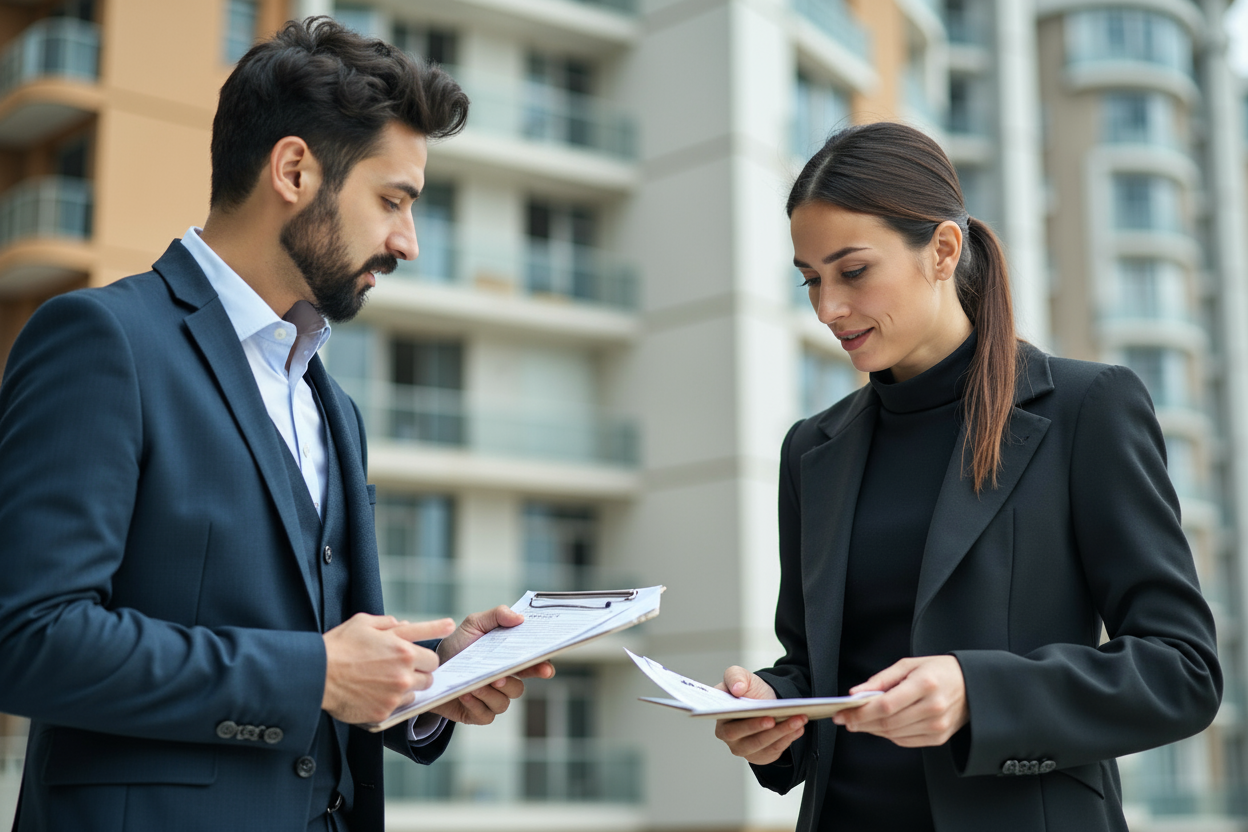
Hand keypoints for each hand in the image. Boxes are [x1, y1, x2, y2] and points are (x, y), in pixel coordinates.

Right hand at [322, 613, 455, 724]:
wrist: (317, 675)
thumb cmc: (339, 646)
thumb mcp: (363, 623)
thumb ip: (388, 623)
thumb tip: (403, 624)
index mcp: (402, 648)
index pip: (432, 650)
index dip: (438, 638)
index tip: (450, 627)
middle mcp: (403, 672)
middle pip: (430, 673)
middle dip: (421, 669)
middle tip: (404, 666)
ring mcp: (395, 693)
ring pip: (419, 691)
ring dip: (410, 686)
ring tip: (389, 679)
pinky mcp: (385, 711)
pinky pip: (401, 706)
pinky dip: (394, 700)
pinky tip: (377, 693)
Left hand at [430, 605, 555, 724]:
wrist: (430, 667)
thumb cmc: (458, 645)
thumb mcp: (474, 624)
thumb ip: (497, 616)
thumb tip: (519, 618)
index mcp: (509, 660)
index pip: (532, 665)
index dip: (542, 667)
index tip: (546, 669)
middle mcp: (505, 682)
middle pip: (519, 688)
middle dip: (510, 683)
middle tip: (499, 677)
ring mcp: (492, 700)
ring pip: (503, 703)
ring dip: (488, 694)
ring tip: (474, 684)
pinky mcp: (478, 714)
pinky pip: (485, 715)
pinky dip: (475, 705)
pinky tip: (465, 694)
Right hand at [712, 666, 806, 765]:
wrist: (763, 700)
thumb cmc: (747, 690)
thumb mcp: (739, 675)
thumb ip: (734, 677)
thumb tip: (737, 689)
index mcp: (721, 720)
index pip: (730, 729)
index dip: (749, 725)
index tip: (767, 717)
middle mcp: (730, 739)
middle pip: (750, 741)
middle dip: (770, 731)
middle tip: (785, 721)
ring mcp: (745, 749)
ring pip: (764, 746)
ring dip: (783, 734)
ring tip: (799, 720)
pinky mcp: (760, 755)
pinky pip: (774, 751)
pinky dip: (788, 739)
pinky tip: (798, 728)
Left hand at [832, 655, 967, 746]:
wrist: (971, 686)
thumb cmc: (937, 671)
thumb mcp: (908, 665)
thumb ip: (880, 680)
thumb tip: (856, 694)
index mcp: (925, 684)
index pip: (886, 705)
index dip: (860, 712)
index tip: (843, 713)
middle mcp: (933, 707)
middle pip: (887, 723)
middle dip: (861, 723)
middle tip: (845, 719)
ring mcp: (937, 726)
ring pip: (894, 734)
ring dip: (871, 730)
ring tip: (859, 722)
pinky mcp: (939, 738)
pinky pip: (905, 741)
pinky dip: (888, 735)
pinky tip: (880, 726)